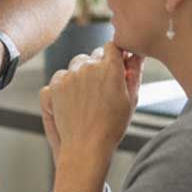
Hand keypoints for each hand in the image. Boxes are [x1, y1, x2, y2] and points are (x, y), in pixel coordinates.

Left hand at [44, 42, 142, 161]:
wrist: (86, 146)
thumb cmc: (112, 125)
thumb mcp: (130, 99)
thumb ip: (134, 73)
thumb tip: (136, 55)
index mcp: (111, 68)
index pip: (112, 46)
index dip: (115, 54)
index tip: (116, 64)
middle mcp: (89, 67)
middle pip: (94, 55)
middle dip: (99, 66)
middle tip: (103, 87)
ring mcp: (70, 75)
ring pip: (77, 64)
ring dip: (82, 73)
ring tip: (88, 96)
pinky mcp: (55, 84)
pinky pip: (62, 74)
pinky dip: (66, 83)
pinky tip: (74, 99)